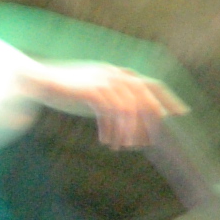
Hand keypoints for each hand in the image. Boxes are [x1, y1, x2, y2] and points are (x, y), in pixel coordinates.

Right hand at [21, 61, 183, 149]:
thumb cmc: (64, 88)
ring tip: (124, 147)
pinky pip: (109, 113)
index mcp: (118, 72)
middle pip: (144, 96)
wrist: (38, 81)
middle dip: (150, 120)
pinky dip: (111, 130)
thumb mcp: (93, 89)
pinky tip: (107, 142)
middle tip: (149, 142)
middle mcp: (114, 73)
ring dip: (128, 131)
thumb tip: (125, 113)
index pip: (151, 84)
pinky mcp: (91, 90)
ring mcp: (103, 80)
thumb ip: (110, 96)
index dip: (168, 98)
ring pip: (128, 108)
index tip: (181, 112)